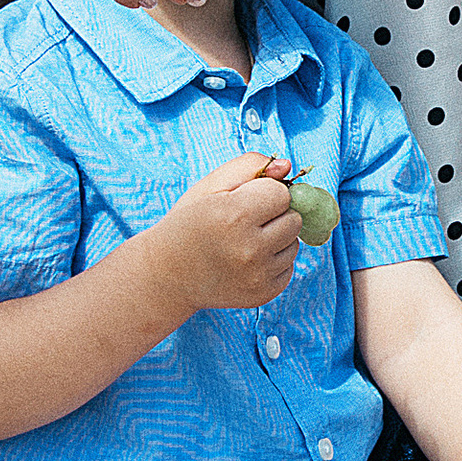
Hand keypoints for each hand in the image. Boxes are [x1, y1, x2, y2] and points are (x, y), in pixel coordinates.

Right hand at [154, 154, 302, 317]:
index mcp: (234, 216)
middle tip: (244, 222)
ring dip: (275, 239)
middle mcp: (249, 249)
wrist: (167, 274)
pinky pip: (289, 267)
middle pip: (294, 220)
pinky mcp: (263, 294)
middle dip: (274, 215)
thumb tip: (287, 167)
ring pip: (294, 244)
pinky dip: (273, 261)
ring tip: (243, 242)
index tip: (243, 201)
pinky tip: (247, 260)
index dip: (264, 193)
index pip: (282, 194)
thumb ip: (250, 166)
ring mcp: (257, 276)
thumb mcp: (210, 185)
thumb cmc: (190, 221)